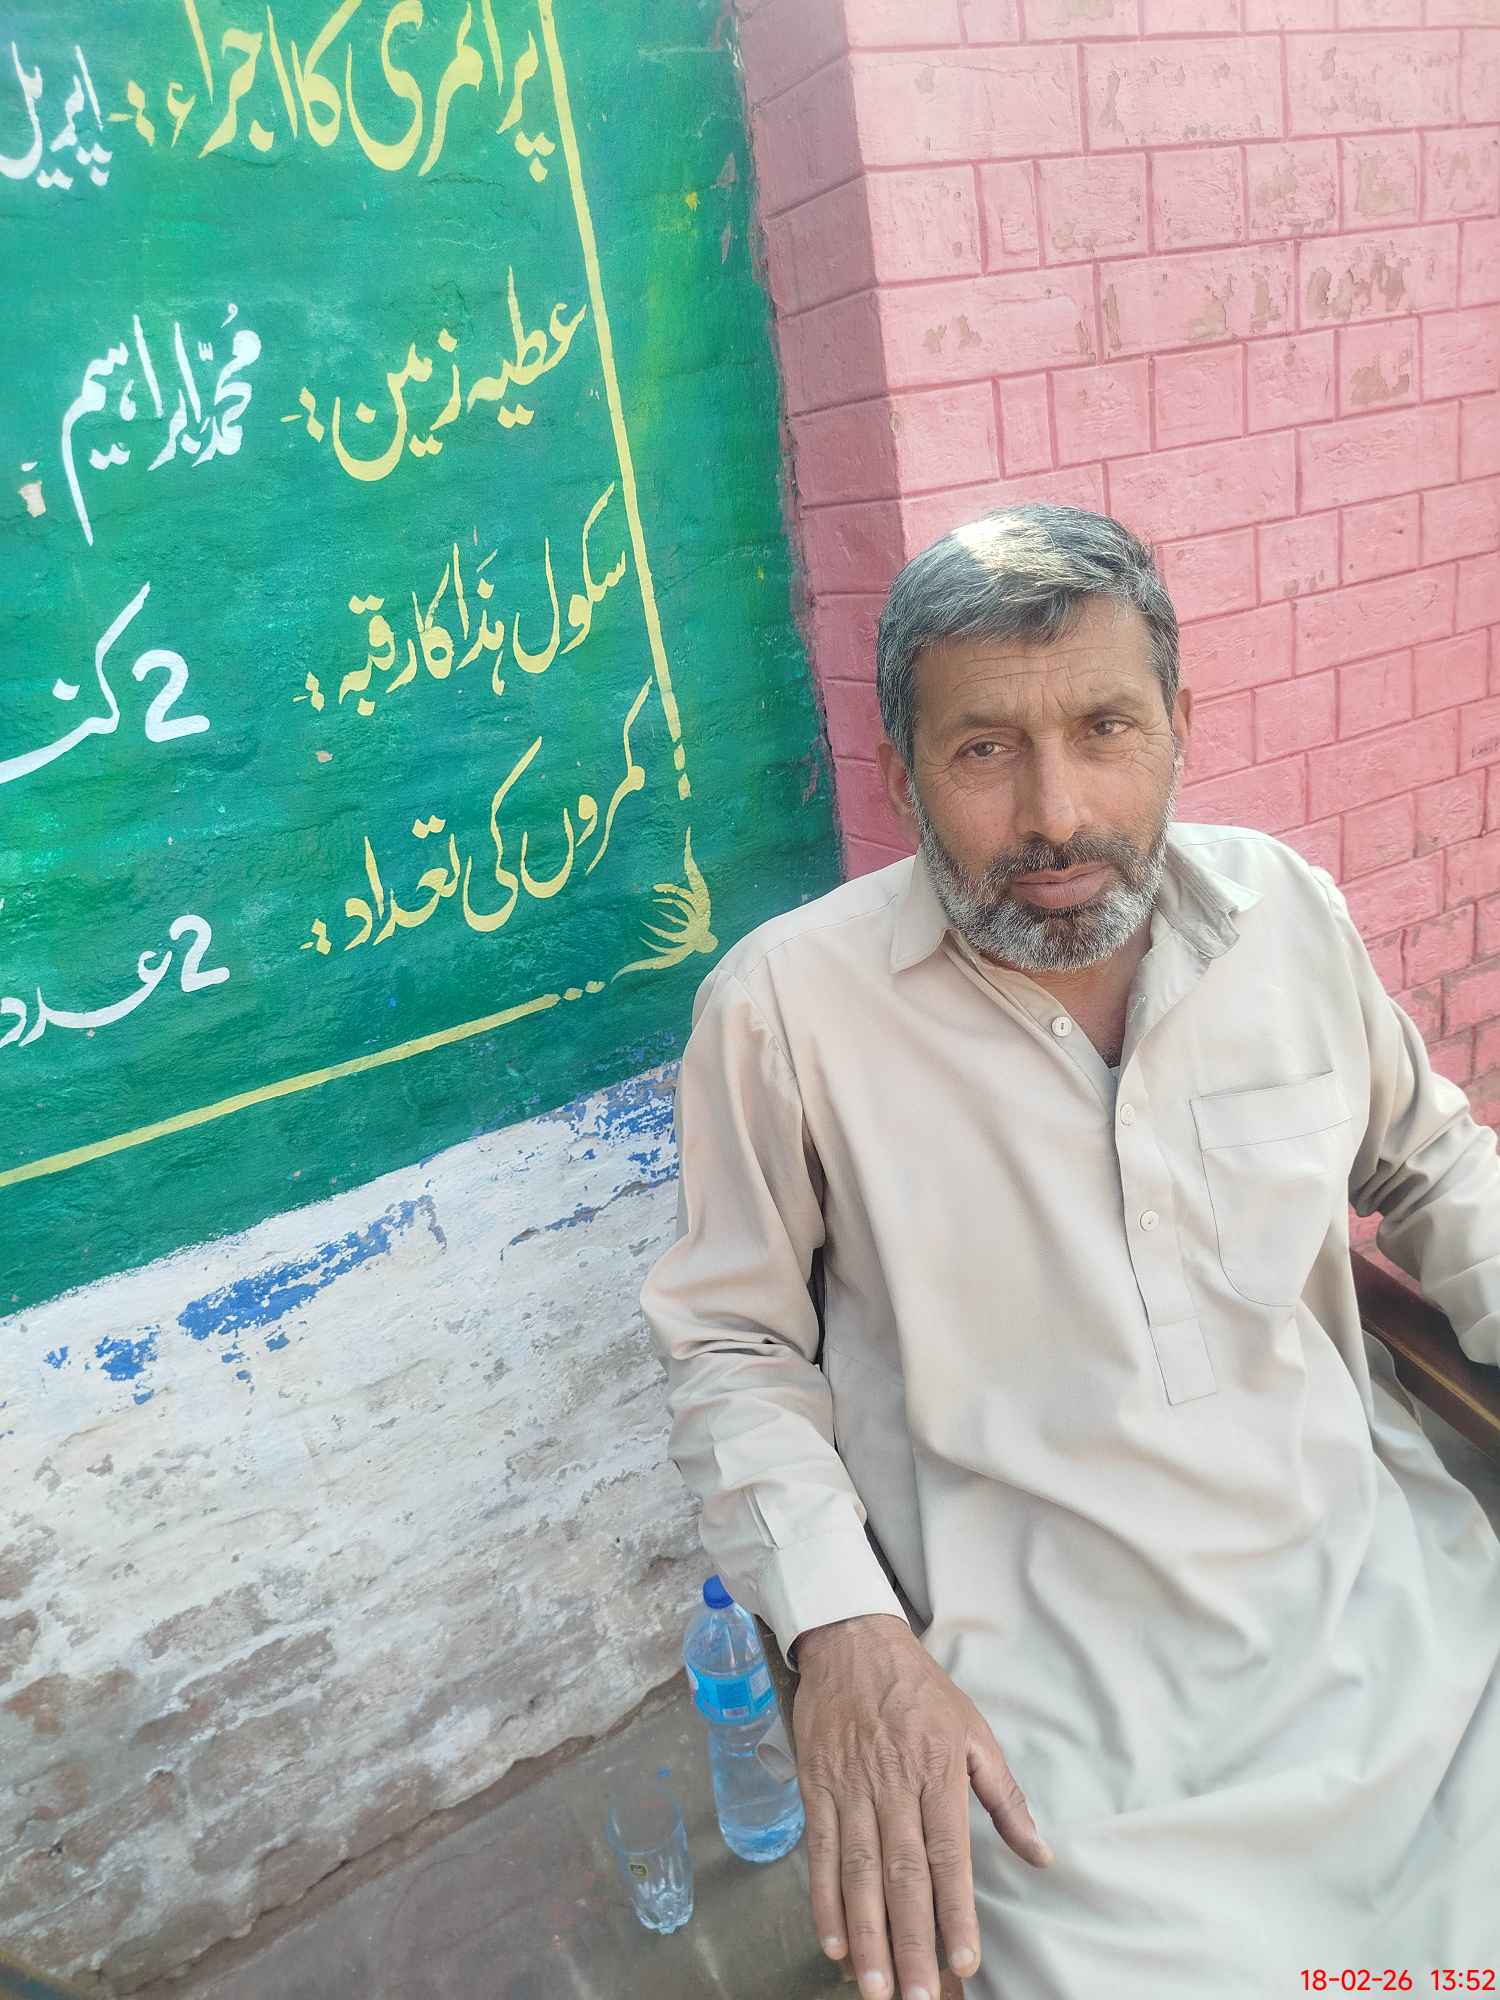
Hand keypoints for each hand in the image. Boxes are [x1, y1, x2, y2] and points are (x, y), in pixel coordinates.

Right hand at [792, 1613, 1050, 1999]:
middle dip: (909, 1941)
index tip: (964, 1960)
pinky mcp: (816, 1787)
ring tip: (874, 1986)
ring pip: (857, 1871)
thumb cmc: (920, 1690)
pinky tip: (834, 1940)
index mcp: (938, 1773)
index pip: (947, 1854)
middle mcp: (893, 1785)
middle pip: (901, 1874)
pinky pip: (819, 1850)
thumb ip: (1006, 1798)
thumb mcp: (975, 1732)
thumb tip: (1040, 1853)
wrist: (852, 1641)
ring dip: (866, 1933)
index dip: (954, 1910)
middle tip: (914, 1996)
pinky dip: (823, 1898)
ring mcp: (850, 1788)